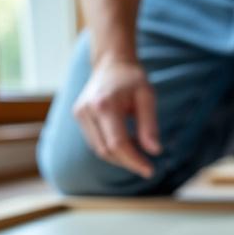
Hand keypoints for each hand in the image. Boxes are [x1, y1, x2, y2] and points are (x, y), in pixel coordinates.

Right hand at [72, 58, 160, 178]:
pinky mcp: (79, 116)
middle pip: (106, 150)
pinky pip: (95, 142)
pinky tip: (126, 144)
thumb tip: (154, 151)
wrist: (111, 63)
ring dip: (119, 157)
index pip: (117, 144)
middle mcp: (87, 111)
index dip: (133, 161)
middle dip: (127, 162)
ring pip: (99, 149)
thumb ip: (150, 125)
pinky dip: (111, 148)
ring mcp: (80, 114)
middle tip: (147, 167)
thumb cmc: (132, 79)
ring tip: (138, 152)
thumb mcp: (148, 97)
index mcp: (104, 105)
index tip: (150, 171)